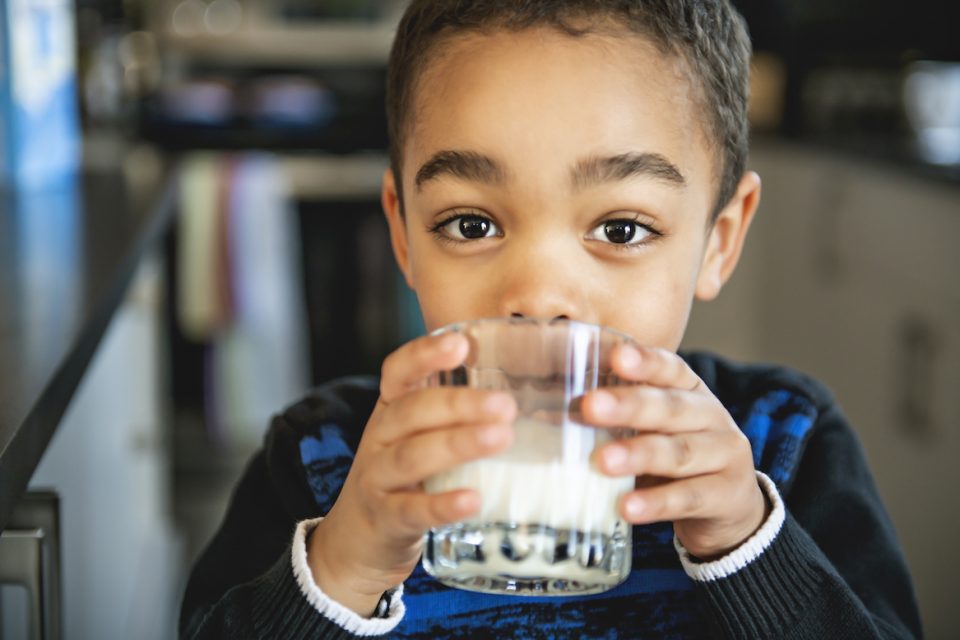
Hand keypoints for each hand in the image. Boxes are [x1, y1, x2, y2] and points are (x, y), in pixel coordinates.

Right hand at [308, 333, 516, 614]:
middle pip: (412, 412)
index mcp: (390, 409)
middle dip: (458, 404)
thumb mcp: (418, 437)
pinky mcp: (386, 520)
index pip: (397, 372)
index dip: (424, 354)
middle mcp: (379, 438)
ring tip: (499, 438)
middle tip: (505, 405)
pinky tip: (473, 499)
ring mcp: (377, 479)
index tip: (460, 343)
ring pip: (412, 456)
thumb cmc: (404, 477)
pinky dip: (442, 504)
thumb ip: (458, 415)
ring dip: (457, 444)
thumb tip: (540, 397)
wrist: (357, 539)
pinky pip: (412, 510)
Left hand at [584, 345, 768, 559]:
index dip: (646, 362)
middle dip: (630, 406)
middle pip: (671, 408)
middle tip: (590, 406)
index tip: (616, 355)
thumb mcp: (651, 430)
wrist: (730, 505)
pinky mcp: (728, 495)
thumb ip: (613, 420)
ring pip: (680, 452)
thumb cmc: (675, 456)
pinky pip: (690, 498)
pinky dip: (657, 502)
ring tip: (603, 462)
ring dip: (639, 455)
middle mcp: (712, 416)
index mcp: (689, 391)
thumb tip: (545, 414)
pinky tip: (627, 507)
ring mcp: (726, 455)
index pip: (670, 369)